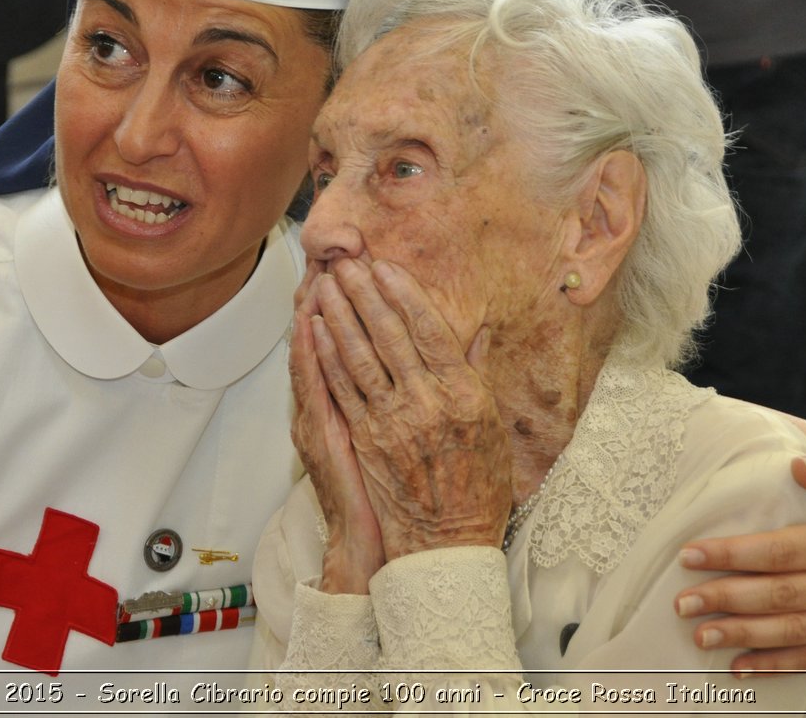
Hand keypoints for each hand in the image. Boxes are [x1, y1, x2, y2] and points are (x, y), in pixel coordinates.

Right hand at [291, 281, 384, 593]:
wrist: (381, 547)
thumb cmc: (399, 498)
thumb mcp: (403, 439)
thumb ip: (413, 397)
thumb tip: (445, 360)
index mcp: (357, 406)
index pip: (352, 345)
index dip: (356, 308)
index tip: (366, 270)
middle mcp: (334, 409)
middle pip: (331, 342)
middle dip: (335, 301)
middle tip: (336, 258)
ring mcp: (322, 421)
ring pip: (316, 356)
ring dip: (316, 314)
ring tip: (318, 273)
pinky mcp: (321, 437)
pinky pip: (312, 388)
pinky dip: (308, 355)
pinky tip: (308, 326)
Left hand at [309, 258, 507, 559]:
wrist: (447, 542)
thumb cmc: (477, 484)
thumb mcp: (491, 425)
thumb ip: (478, 373)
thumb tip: (476, 330)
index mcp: (463, 393)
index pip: (429, 329)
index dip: (405, 294)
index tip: (386, 266)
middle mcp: (426, 402)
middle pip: (389, 335)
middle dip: (364, 294)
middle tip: (346, 263)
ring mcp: (391, 420)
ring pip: (358, 356)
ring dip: (339, 317)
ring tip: (325, 286)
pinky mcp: (364, 439)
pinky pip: (340, 388)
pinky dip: (325, 356)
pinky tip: (314, 332)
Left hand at [672, 451, 805, 673]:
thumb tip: (796, 465)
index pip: (782, 551)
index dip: (734, 554)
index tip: (690, 555)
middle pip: (781, 596)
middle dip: (727, 600)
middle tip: (682, 602)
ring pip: (793, 632)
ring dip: (743, 636)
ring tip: (701, 635)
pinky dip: (776, 666)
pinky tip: (739, 666)